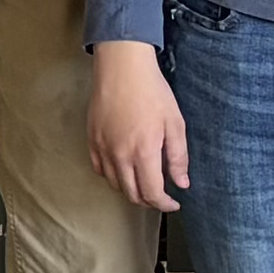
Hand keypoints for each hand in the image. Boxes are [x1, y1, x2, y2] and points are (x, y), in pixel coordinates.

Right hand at [86, 42, 189, 213]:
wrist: (122, 68)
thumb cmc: (152, 92)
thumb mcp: (174, 123)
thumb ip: (178, 157)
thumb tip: (182, 182)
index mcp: (143, 152)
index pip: (152, 193)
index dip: (165, 204)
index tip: (174, 203)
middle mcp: (120, 155)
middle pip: (132, 194)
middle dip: (148, 201)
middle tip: (161, 196)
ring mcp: (102, 149)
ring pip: (115, 184)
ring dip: (131, 190)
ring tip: (143, 183)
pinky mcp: (91, 140)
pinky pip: (100, 169)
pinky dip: (113, 176)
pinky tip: (123, 169)